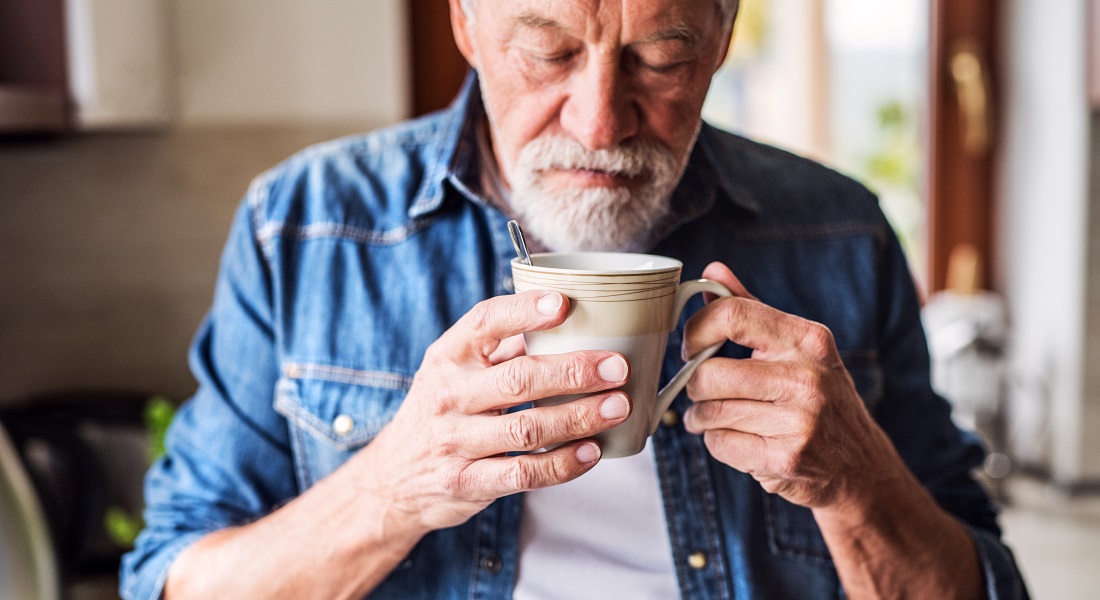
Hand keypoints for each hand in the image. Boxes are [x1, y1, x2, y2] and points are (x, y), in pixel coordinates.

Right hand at [349, 290, 632, 532]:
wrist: (393, 478)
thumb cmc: (440, 411)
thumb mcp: (454, 370)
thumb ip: (502, 346)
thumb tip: (566, 318)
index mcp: (447, 357)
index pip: (484, 323)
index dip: (524, 311)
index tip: (564, 303)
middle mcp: (448, 396)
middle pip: (518, 379)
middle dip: (574, 372)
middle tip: (617, 367)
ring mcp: (456, 442)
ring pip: (527, 428)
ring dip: (579, 417)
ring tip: (618, 406)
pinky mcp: (468, 482)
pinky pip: (524, 474)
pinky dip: (563, 464)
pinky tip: (592, 451)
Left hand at [681, 263, 900, 508]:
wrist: (860, 465)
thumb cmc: (818, 399)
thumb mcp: (796, 348)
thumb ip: (751, 309)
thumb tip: (712, 271)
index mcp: (807, 339)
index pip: (731, 315)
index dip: (696, 330)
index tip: (692, 347)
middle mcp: (807, 377)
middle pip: (709, 373)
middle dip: (695, 386)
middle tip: (705, 391)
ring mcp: (800, 421)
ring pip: (709, 412)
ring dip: (703, 419)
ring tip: (720, 418)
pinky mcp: (786, 458)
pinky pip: (720, 444)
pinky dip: (719, 444)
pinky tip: (742, 441)